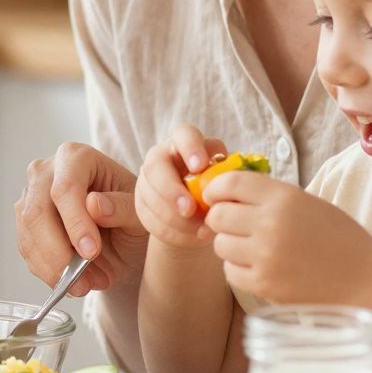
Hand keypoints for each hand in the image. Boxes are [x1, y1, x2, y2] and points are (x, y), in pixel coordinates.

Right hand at [15, 142, 143, 296]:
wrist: (123, 230)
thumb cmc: (132, 212)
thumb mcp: (140, 211)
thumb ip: (122, 206)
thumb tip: (94, 205)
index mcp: (75, 157)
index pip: (64, 189)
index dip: (74, 223)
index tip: (91, 252)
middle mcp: (45, 171)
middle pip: (37, 213)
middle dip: (59, 253)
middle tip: (83, 281)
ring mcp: (30, 197)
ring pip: (28, 237)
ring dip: (56, 269)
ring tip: (88, 285)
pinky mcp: (24, 223)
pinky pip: (28, 252)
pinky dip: (49, 273)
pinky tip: (76, 281)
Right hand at [134, 123, 227, 251]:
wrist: (203, 211)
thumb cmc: (219, 187)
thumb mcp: (226, 177)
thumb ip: (226, 175)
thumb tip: (230, 183)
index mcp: (185, 142)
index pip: (183, 134)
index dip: (190, 148)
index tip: (200, 167)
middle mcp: (161, 156)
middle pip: (155, 167)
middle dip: (171, 191)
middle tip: (190, 210)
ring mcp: (147, 180)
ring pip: (150, 196)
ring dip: (174, 217)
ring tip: (201, 230)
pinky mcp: (141, 204)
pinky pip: (149, 219)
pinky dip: (172, 232)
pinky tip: (191, 238)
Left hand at [201, 171, 371, 303]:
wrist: (365, 281)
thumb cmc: (340, 240)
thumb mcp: (309, 204)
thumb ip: (270, 197)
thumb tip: (229, 193)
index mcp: (284, 197)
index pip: (230, 183)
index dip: (216, 188)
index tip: (216, 196)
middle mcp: (270, 224)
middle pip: (218, 215)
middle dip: (221, 219)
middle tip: (235, 226)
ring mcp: (265, 256)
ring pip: (220, 245)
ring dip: (230, 246)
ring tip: (251, 248)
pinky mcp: (263, 284)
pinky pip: (230, 272)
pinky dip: (238, 269)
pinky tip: (258, 267)